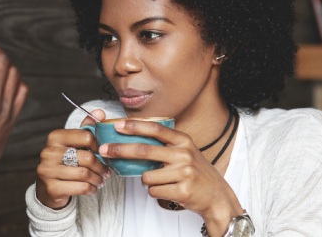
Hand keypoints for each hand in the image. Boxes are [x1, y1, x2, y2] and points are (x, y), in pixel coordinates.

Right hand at [35, 109, 109, 208]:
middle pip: (87, 157)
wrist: (48, 188)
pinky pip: (80, 187)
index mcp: (55, 137)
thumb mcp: (74, 143)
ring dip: (97, 179)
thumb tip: (100, 113)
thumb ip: (86, 128)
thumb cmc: (64, 162)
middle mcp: (49, 152)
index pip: (86, 136)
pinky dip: (91, 189)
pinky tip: (93, 188)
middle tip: (106, 172)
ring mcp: (48, 170)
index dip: (99, 146)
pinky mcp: (51, 187)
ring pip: (85, 174)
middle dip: (101, 166)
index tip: (102, 153)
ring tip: (100, 180)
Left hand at [99, 120, 242, 235]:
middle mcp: (184, 154)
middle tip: (104, 150)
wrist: (216, 196)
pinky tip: (169, 190)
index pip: (155, 129)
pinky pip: (154, 191)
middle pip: (144, 151)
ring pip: (146, 176)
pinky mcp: (182, 190)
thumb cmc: (196, 172)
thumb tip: (133, 137)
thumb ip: (165, 144)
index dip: (134, 126)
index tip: (117, 125)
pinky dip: (155, 192)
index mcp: (183, 141)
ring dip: (148, 181)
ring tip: (163, 181)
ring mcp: (184, 172)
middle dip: (120, 150)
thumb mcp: (185, 151)